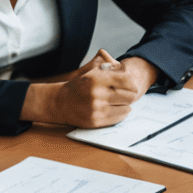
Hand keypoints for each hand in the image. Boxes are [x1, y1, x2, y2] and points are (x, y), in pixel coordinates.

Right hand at [27, 51, 153, 127]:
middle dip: (130, 94)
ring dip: (126, 105)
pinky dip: (121, 113)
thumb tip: (128, 73)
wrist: (60, 103)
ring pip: (126, 108)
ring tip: (120, 102)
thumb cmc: (80, 86)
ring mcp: (97, 109)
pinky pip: (119, 118)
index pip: (127, 80)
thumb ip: (110, 70)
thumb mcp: (92, 72)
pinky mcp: (96, 121)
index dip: (132, 82)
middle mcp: (98, 94)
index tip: (131, 84)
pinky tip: (117, 109)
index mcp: (97, 79)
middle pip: (130, 96)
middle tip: (127, 94)